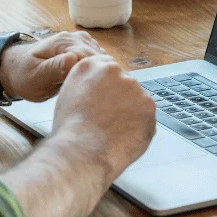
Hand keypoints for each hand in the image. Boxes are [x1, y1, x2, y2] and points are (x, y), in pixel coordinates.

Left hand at [0, 31, 104, 101]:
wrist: (14, 70)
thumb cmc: (23, 75)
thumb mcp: (36, 76)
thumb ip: (54, 68)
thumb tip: (74, 59)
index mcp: (63, 43)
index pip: (91, 57)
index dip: (96, 75)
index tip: (96, 92)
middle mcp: (74, 38)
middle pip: (99, 57)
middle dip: (101, 75)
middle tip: (98, 96)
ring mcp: (79, 43)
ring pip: (101, 59)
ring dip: (101, 73)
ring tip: (96, 91)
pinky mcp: (81, 50)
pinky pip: (97, 60)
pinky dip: (98, 71)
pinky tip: (93, 84)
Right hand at [50, 55, 155, 182]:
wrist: (82, 151)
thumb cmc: (70, 130)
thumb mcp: (68, 95)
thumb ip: (85, 85)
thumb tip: (97, 89)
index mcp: (90, 66)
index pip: (106, 68)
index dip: (106, 87)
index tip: (106, 99)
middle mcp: (114, 71)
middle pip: (123, 83)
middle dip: (120, 99)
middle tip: (108, 119)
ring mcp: (134, 87)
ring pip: (136, 100)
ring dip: (130, 112)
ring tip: (113, 131)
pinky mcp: (149, 105)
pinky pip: (146, 116)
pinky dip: (139, 126)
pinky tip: (123, 136)